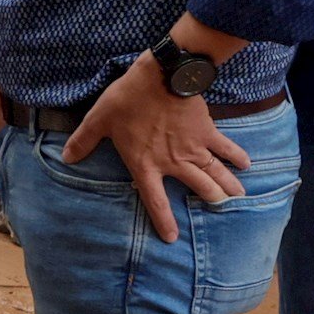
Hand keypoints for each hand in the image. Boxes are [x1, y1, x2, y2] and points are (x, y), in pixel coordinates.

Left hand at [62, 53, 251, 243]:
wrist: (162, 76)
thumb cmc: (128, 99)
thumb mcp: (99, 120)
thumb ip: (83, 141)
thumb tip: (66, 157)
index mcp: (146, 164)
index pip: (154, 200)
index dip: (163, 220)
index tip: (172, 238)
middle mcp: (174, 162)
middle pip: (198, 188)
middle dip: (212, 200)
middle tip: (222, 208)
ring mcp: (194, 148)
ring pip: (216, 173)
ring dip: (228, 186)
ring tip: (238, 197)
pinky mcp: (207, 131)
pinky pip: (226, 148)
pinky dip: (237, 156)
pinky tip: (247, 165)